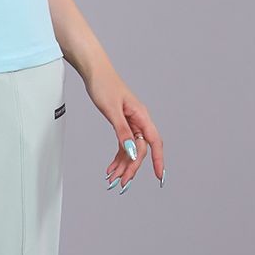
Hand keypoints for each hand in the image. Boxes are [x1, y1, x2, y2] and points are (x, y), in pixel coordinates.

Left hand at [82, 61, 164, 191]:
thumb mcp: (112, 110)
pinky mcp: (122, 123)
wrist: (94, 72)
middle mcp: (139, 120)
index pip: (154, 142)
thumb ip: (122, 131)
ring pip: (132, 149)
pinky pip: (123, 144)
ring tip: (113, 179)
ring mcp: (131, 122)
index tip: (160, 177)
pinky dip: (118, 156)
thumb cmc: (104, 85)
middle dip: (132, 167)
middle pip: (141, 149)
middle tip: (122, 183)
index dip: (158, 160)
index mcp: (141, 116)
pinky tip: (111, 167)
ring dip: (123, 165)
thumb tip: (133, 150)